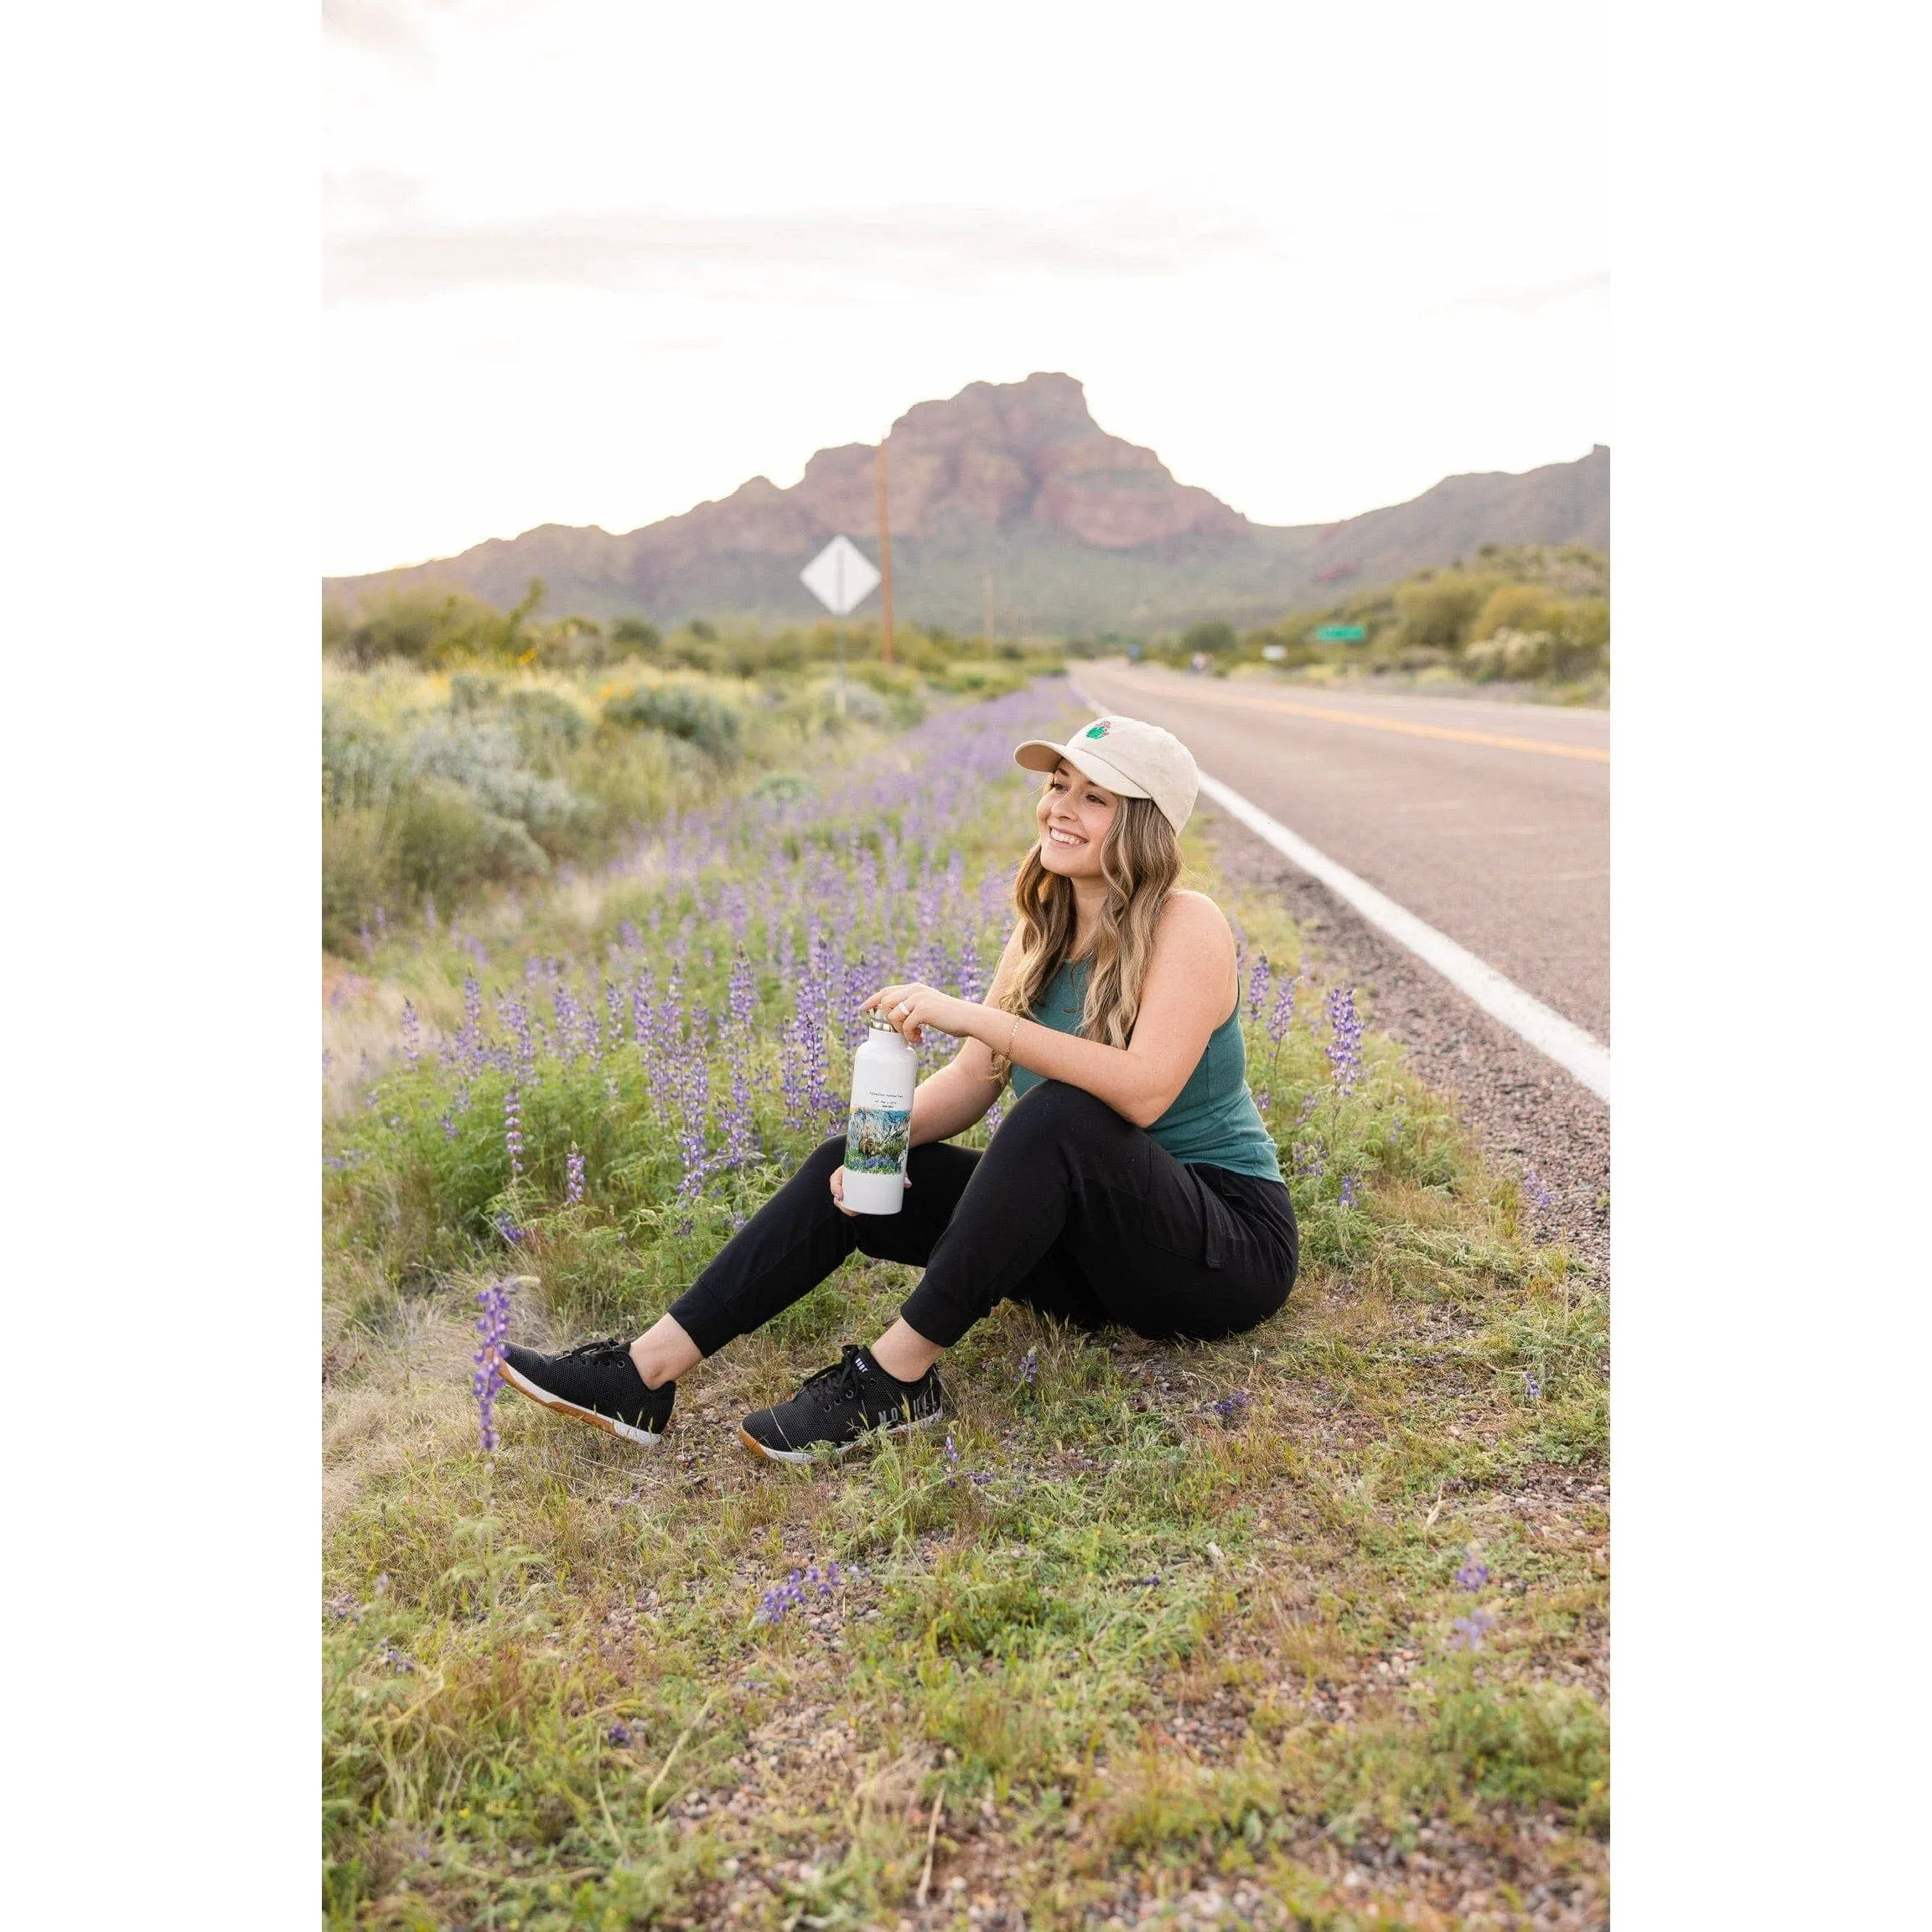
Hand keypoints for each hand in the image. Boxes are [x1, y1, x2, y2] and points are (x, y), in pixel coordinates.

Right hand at [830, 1163, 907, 1216]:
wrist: (885, 1155)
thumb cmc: (884, 1158)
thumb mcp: (889, 1162)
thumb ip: (898, 1172)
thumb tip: (907, 1184)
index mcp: (848, 1167)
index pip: (835, 1178)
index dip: (835, 1188)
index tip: (841, 1196)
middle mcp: (848, 1177)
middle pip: (837, 1192)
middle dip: (841, 1203)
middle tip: (851, 1210)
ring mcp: (851, 1184)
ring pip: (842, 1199)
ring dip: (845, 1207)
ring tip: (854, 1212)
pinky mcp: (857, 1191)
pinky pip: (850, 1200)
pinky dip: (850, 1207)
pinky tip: (854, 1212)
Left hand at [862, 981, 981, 1046]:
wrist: (968, 1018)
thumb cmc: (950, 1017)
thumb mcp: (929, 1007)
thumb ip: (914, 1008)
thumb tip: (896, 1020)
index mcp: (915, 988)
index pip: (886, 991)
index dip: (872, 1000)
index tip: (862, 1009)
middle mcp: (915, 990)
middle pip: (885, 1003)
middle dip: (888, 1021)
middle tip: (901, 1033)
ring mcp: (919, 998)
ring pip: (893, 1016)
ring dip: (901, 1030)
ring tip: (915, 1036)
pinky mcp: (923, 1009)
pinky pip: (905, 1025)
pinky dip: (910, 1035)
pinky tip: (921, 1038)